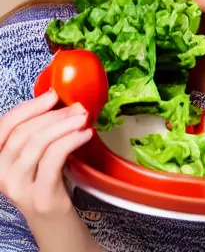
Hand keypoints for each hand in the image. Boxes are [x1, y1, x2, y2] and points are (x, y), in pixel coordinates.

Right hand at [0, 89, 99, 250]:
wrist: (53, 220)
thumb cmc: (47, 179)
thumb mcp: (36, 154)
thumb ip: (38, 131)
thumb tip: (59, 100)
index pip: (5, 125)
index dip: (30, 106)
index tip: (53, 95)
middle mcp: (1, 173)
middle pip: (24, 132)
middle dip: (54, 114)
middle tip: (77, 107)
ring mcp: (18, 186)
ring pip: (37, 144)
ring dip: (64, 125)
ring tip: (83, 118)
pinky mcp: (39, 195)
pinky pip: (53, 159)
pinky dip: (71, 141)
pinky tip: (85, 134)